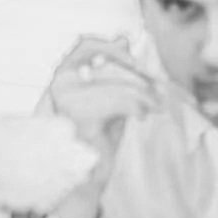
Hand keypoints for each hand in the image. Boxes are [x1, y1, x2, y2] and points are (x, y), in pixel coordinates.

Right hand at [45, 36, 159, 217]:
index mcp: (63, 77)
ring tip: (153, 106)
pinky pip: (119, 100)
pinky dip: (138, 106)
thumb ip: (113, 70)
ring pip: (116, 82)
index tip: (138, 61)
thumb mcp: (106, 98)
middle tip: (157, 91)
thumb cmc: (94, 140)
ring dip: (143, 94)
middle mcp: (60, 85)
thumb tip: (122, 36)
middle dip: (138, 74)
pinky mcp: (80, 119)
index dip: (114, 47)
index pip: (85, 44)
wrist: (83, 180)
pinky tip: (141, 117)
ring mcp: (67, 101)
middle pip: (107, 61)